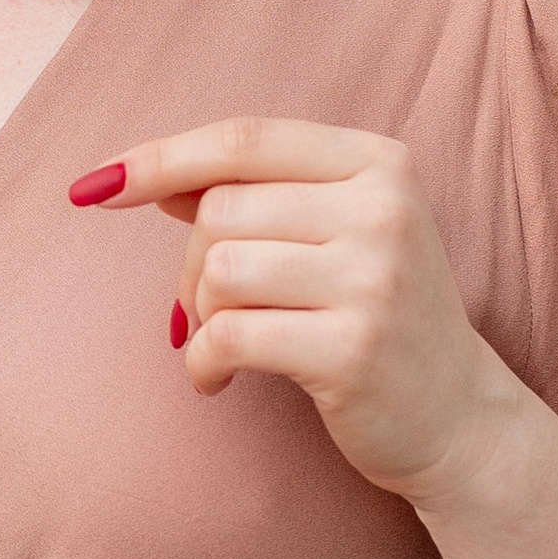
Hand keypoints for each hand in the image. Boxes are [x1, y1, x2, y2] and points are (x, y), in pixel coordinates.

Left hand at [72, 117, 525, 506]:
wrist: (461, 419)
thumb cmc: (378, 317)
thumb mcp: (338, 235)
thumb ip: (259, 198)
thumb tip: (154, 180)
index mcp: (378, 163)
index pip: (244, 139)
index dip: (162, 159)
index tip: (96, 185)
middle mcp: (383, 209)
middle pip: (220, 208)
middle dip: (190, 264)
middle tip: (209, 311)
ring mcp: (374, 278)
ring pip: (219, 268)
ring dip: (197, 314)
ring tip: (220, 343)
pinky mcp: (352, 348)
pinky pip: (227, 335)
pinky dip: (202, 363)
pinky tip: (218, 381)